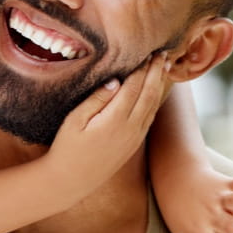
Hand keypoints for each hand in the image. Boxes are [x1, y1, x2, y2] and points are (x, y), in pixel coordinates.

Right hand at [46, 53, 167, 194]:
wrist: (72, 180)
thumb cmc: (67, 147)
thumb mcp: (75, 120)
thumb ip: (96, 99)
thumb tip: (115, 81)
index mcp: (115, 120)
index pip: (134, 87)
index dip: (142, 68)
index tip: (147, 52)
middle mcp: (130, 129)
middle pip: (149, 94)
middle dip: (157, 72)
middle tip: (162, 53)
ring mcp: (134, 137)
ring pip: (153, 106)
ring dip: (160, 84)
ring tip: (165, 67)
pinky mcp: (134, 144)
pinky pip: (150, 117)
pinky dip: (155, 100)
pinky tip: (156, 90)